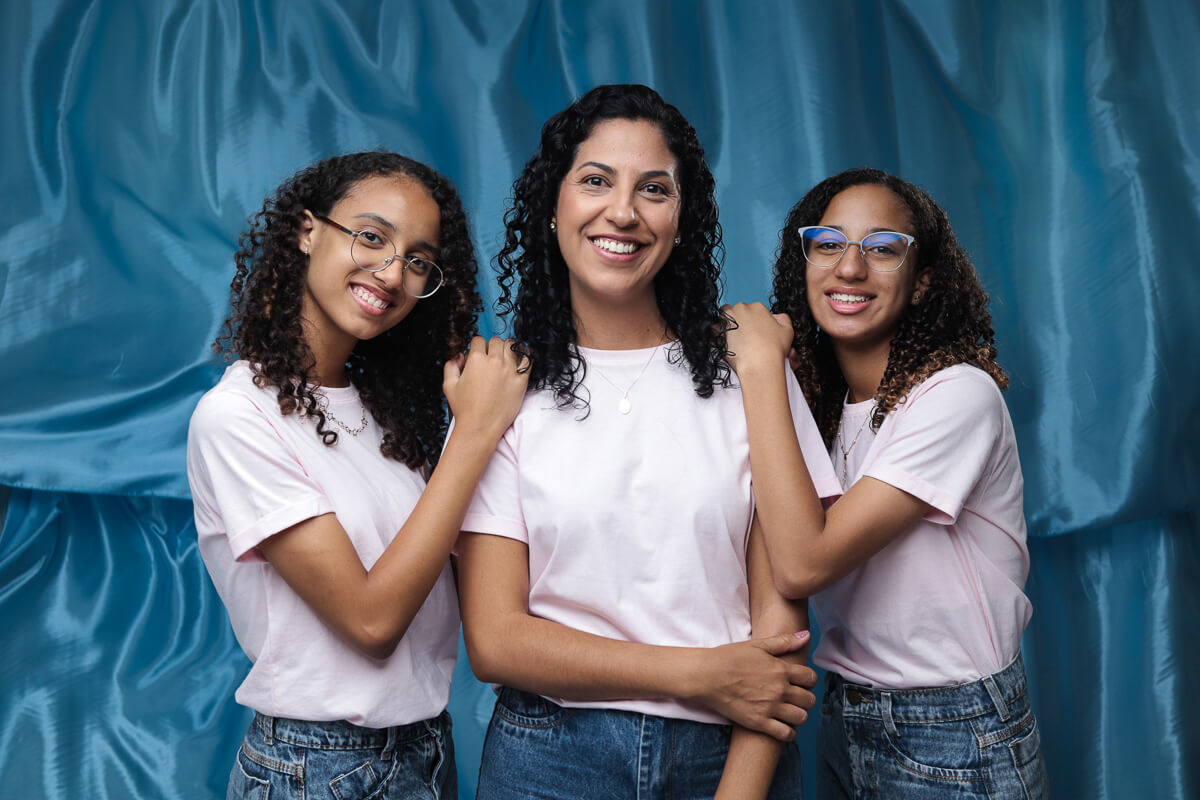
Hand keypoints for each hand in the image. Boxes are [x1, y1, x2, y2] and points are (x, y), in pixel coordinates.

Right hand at [443, 336, 530, 438]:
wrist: (480, 428)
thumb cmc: (464, 409)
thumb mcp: (449, 385)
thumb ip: (451, 365)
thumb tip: (460, 355)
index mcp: (476, 360)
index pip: (479, 340)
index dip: (477, 347)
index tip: (478, 356)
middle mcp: (494, 362)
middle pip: (497, 341)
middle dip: (492, 347)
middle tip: (491, 358)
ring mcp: (510, 370)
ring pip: (513, 345)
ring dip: (508, 349)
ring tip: (505, 358)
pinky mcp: (522, 380)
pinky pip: (528, 359)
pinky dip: (525, 357)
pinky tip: (519, 361)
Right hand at [693, 631, 816, 740]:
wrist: (706, 675)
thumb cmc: (728, 658)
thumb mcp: (757, 645)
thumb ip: (784, 642)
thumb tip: (806, 636)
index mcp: (780, 669)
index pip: (810, 678)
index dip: (808, 681)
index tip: (801, 682)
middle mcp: (779, 689)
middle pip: (809, 700)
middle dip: (806, 699)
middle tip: (796, 698)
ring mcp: (770, 707)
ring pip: (801, 717)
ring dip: (799, 715)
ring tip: (790, 712)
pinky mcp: (759, 722)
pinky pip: (786, 734)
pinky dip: (789, 733)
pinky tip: (783, 727)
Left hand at [722, 303, 793, 374]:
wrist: (760, 364)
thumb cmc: (773, 349)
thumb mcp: (787, 330)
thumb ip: (783, 319)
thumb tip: (776, 317)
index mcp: (757, 307)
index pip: (753, 309)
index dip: (754, 320)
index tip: (754, 331)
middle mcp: (741, 309)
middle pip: (737, 311)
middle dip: (739, 321)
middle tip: (744, 335)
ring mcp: (728, 319)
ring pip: (724, 318)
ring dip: (728, 325)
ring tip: (735, 339)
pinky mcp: (718, 331)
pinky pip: (714, 329)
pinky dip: (718, 335)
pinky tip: (727, 343)